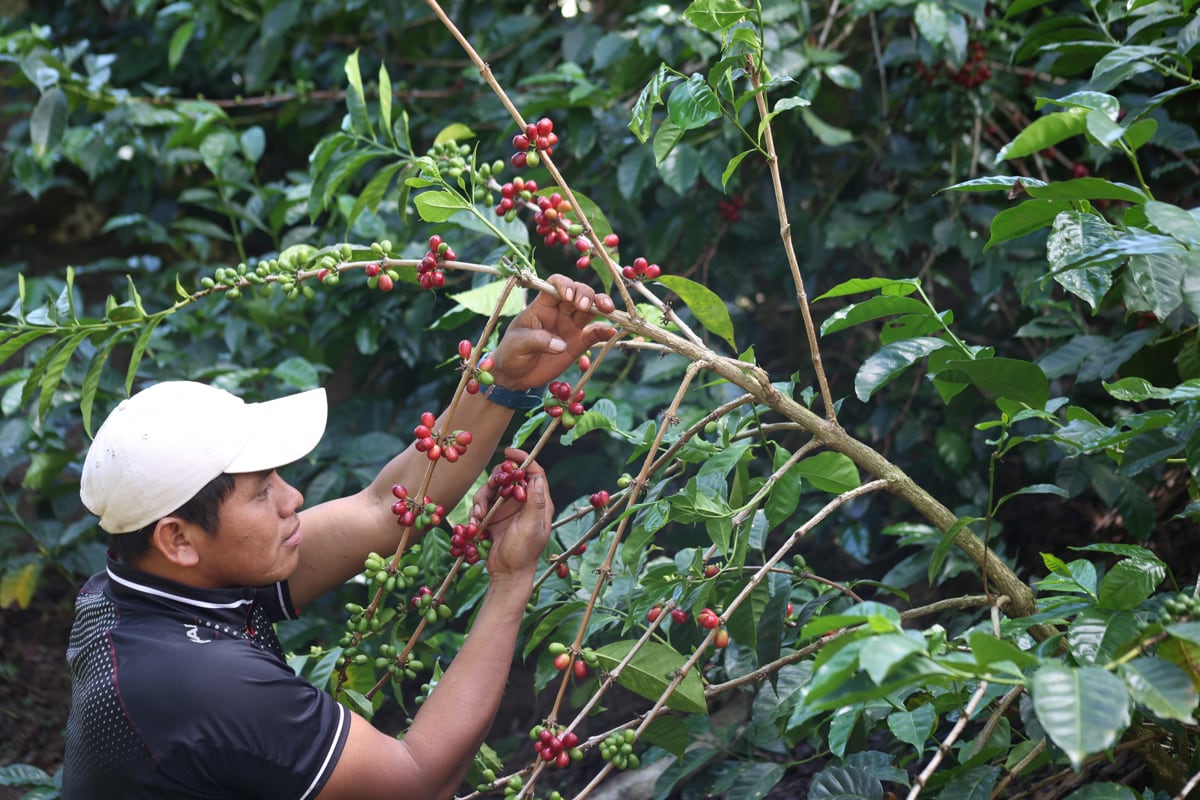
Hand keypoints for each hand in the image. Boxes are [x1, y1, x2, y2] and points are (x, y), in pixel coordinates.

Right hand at [470, 449, 552, 581]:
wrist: (507, 574)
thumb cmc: (523, 553)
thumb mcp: (532, 527)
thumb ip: (535, 502)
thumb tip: (535, 477)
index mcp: (538, 502)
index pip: (534, 472)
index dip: (523, 458)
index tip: (509, 452)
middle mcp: (522, 502)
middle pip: (508, 476)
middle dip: (496, 480)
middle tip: (491, 488)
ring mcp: (507, 509)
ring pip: (492, 489)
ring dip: (482, 499)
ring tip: (480, 516)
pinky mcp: (493, 517)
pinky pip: (481, 504)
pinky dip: (476, 510)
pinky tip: (476, 524)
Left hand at [489, 274, 615, 389]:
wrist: (515, 375)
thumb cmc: (512, 352)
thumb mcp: (517, 344)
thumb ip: (537, 340)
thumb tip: (561, 344)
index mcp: (542, 305)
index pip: (555, 284)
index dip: (564, 285)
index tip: (567, 297)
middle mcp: (559, 311)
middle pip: (578, 292)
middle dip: (585, 295)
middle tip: (584, 306)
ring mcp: (571, 326)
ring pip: (590, 309)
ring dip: (600, 306)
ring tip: (607, 310)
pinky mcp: (578, 343)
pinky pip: (594, 334)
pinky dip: (604, 331)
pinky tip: (611, 331)